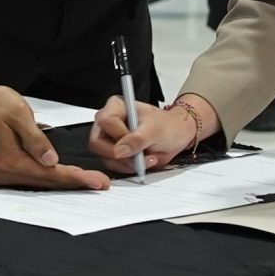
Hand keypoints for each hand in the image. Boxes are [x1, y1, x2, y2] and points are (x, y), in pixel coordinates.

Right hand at [0, 46, 107, 189]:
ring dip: (63, 181)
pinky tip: (63, 175)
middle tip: (100, 182)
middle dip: (75, 182)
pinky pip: (29, 177)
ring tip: (87, 180)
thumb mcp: (18, 113)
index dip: (76, 178)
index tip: (97, 181)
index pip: (49, 174)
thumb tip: (51, 161)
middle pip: (46, 183)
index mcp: (8, 159)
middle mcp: (2, 172)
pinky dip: (48, 177)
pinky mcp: (0, 169)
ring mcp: (0, 173)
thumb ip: (36, 139)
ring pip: (38, 181)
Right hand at [91, 92, 216, 172]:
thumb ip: (137, 139)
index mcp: (116, 107)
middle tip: (138, 157)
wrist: (177, 136)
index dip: (118, 135)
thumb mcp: (155, 130)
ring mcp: (110, 139)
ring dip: (127, 163)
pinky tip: (143, 162)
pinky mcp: (115, 154)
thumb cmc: (168, 125)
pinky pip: (113, 165)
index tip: (134, 143)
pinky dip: (128, 168)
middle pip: (97, 142)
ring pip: (105, 157)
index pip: (105, 121)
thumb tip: (120, 150)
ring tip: (146, 159)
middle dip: (119, 154)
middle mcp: (109, 123)